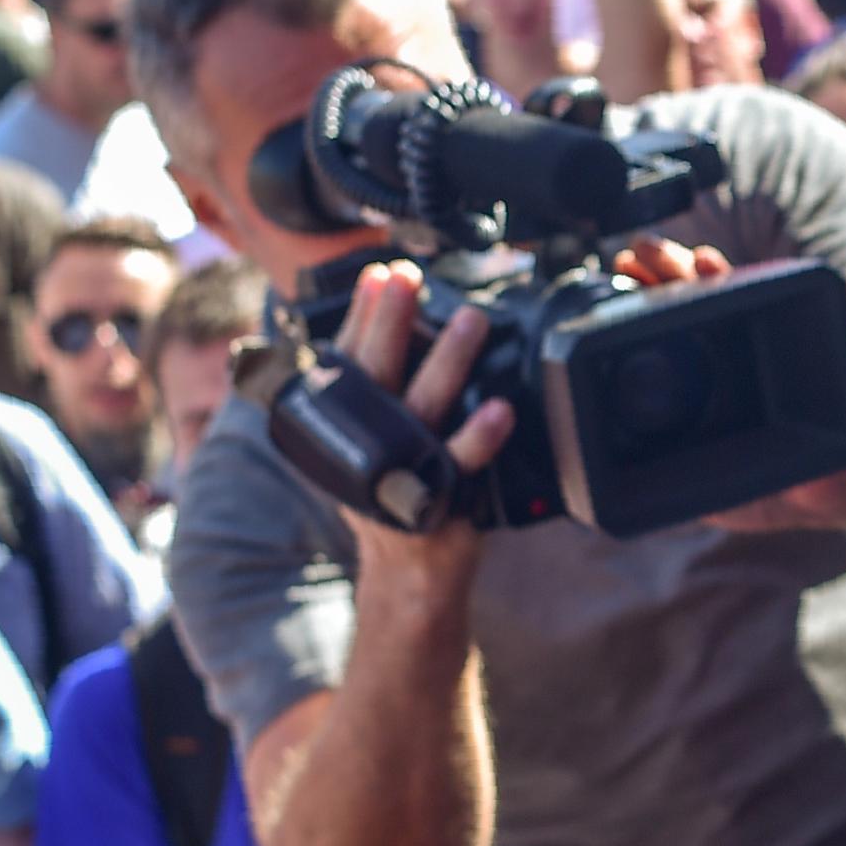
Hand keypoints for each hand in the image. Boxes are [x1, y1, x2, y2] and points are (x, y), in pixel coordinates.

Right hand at [332, 259, 516, 578]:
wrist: (408, 572)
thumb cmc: (389, 495)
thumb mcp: (360, 445)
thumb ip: (361, 396)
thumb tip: (361, 328)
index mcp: (346, 428)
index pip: (347, 360)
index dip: (362, 315)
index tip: (378, 273)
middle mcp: (370, 444)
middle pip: (375, 375)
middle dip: (388, 322)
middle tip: (405, 279)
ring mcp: (405, 469)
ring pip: (424, 407)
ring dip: (446, 360)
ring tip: (471, 320)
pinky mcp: (441, 498)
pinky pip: (462, 463)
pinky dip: (479, 436)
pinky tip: (499, 409)